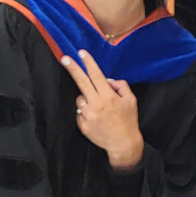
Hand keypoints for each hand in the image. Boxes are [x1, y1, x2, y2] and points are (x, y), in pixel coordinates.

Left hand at [63, 50, 143, 169]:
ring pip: (80, 99)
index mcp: (108, 96)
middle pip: (81, 82)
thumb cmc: (129, 121)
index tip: (81, 53)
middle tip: (64, 58)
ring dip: (86, 99)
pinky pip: (80, 113)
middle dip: (72, 68)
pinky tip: (96, 119)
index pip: (96, 75)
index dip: (89, 63)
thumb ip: (120, 86)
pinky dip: (86, 112)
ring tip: (99, 109)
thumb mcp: (131, 100)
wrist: (123, 144)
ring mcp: (87, 115)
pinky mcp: (82, 125)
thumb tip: (108, 80)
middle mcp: (95, 104)